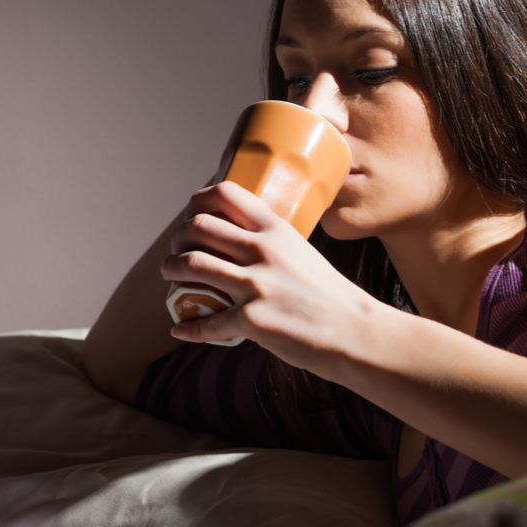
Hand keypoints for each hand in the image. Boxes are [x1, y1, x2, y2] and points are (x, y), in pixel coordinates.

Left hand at [162, 181, 377, 372]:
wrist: (356, 332)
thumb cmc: (331, 296)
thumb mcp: (302, 254)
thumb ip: (272, 246)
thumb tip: (241, 248)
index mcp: (276, 229)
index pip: (224, 195)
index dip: (197, 201)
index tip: (190, 214)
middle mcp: (262, 250)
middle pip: (197, 227)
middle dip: (177, 238)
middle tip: (177, 250)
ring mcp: (255, 285)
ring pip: (190, 264)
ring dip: (171, 270)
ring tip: (170, 277)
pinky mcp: (251, 321)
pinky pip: (206, 321)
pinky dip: (188, 326)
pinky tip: (180, 328)